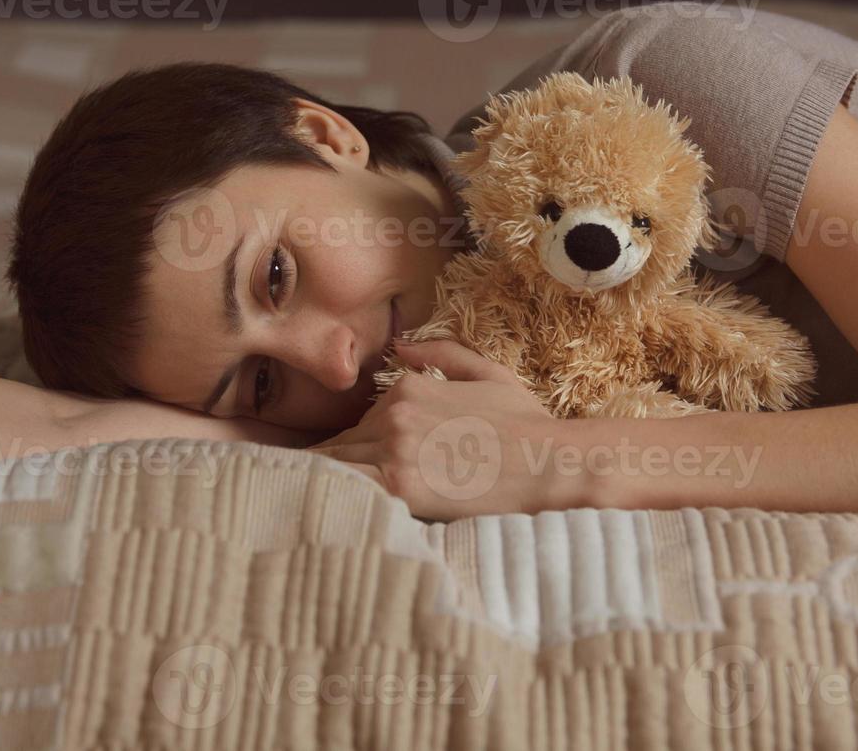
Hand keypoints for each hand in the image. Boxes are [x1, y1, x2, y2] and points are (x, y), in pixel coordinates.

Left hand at [309, 339, 577, 518]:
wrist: (548, 463)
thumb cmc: (525, 422)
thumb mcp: (487, 373)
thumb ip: (439, 354)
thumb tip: (398, 347)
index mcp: (408, 389)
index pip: (359, 422)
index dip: (354, 446)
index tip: (348, 465)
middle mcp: (394, 417)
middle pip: (342, 445)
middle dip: (335, 466)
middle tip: (315, 489)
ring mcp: (394, 451)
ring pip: (335, 466)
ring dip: (325, 482)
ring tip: (309, 503)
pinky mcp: (399, 488)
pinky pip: (349, 490)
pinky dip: (335, 496)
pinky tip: (324, 510)